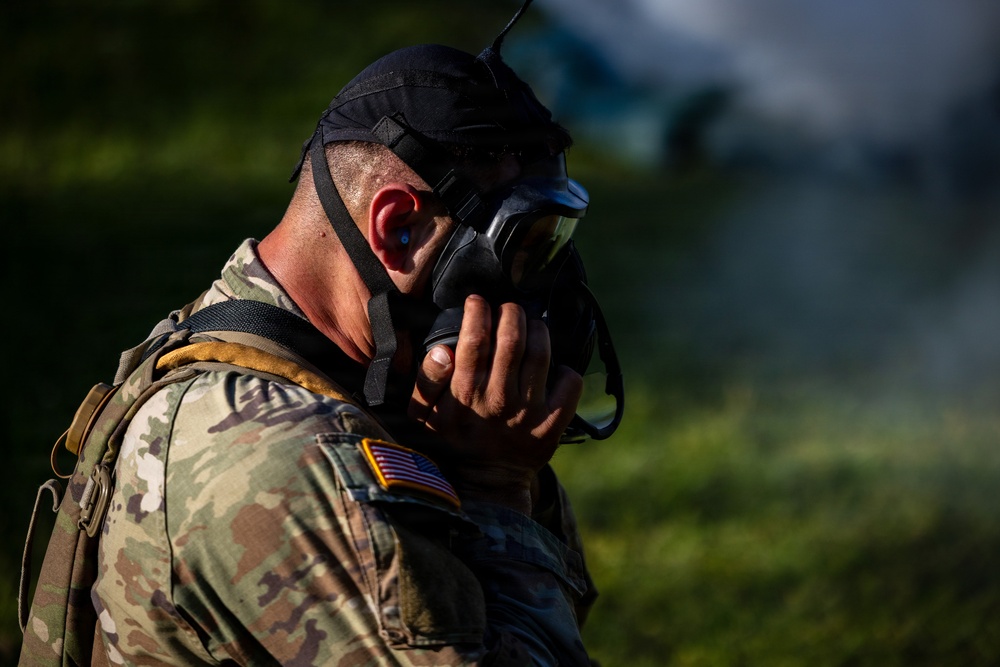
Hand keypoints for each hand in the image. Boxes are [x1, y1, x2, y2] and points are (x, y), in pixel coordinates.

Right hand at [408, 295, 582, 512]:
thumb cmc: (454, 437)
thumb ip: (427, 379)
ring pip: (541, 354)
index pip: (474, 341)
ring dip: (537, 330)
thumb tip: (444, 349)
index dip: (478, 312)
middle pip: (512, 340)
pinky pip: (569, 384)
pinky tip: (554, 366)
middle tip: (509, 308)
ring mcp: (528, 413)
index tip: (478, 301)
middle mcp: (498, 401)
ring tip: (531, 325)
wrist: (486, 481)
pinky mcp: (552, 425)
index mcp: (465, 394)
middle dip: (511, 313)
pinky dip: (565, 369)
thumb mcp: (424, 413)